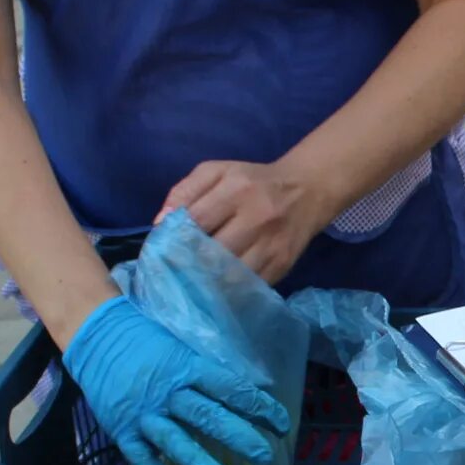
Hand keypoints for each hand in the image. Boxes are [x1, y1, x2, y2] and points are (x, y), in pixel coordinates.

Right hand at [61, 296, 289, 464]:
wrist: (98, 336)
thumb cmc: (150, 343)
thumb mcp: (186, 349)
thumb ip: (217, 373)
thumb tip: (260, 387)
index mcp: (189, 367)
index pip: (230, 388)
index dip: (258, 407)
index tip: (281, 425)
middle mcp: (168, 391)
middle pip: (207, 416)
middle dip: (238, 437)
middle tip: (264, 458)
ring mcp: (144, 413)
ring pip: (173, 440)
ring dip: (197, 462)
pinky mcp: (121, 429)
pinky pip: (140, 457)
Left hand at [160, 160, 325, 284]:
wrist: (306, 191)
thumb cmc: (252, 181)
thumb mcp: (216, 172)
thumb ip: (184, 191)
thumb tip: (160, 224)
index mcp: (236, 189)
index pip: (196, 221)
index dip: (172, 240)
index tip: (158, 253)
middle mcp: (257, 217)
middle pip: (213, 253)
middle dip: (187, 266)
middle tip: (171, 275)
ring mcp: (272, 244)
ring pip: (231, 276)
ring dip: (206, 284)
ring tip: (189, 287)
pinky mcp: (282, 265)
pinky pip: (249, 287)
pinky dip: (228, 292)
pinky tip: (214, 291)